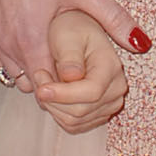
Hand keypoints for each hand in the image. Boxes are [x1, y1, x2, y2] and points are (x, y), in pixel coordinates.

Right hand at [0, 0, 148, 100]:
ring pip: (12, 75)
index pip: (47, 89)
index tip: (84, 78)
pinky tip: (32, 46)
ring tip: (56, 57)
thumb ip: (114, 18)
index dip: (68, 90)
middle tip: (74, 68)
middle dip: (52, 85)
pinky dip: (13, 61)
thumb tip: (142, 43)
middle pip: (30, 86)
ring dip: (32, 73)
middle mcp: (7, 43)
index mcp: (31, 39)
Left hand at [29, 9, 128, 133]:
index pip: (91, 92)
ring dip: (53, 106)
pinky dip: (58, 113)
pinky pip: (74, 125)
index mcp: (111, 66)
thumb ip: (69, 56)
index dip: (63, 94)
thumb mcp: (67, 35)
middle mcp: (117, 88)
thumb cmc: (72, 30)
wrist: (78, 35)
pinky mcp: (99, 113)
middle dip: (53, 99)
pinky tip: (54, 94)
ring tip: (46, 81)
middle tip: (39, 76)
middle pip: (81, 111)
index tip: (41, 88)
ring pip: (74, 121)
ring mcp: (110, 103)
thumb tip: (71, 77)